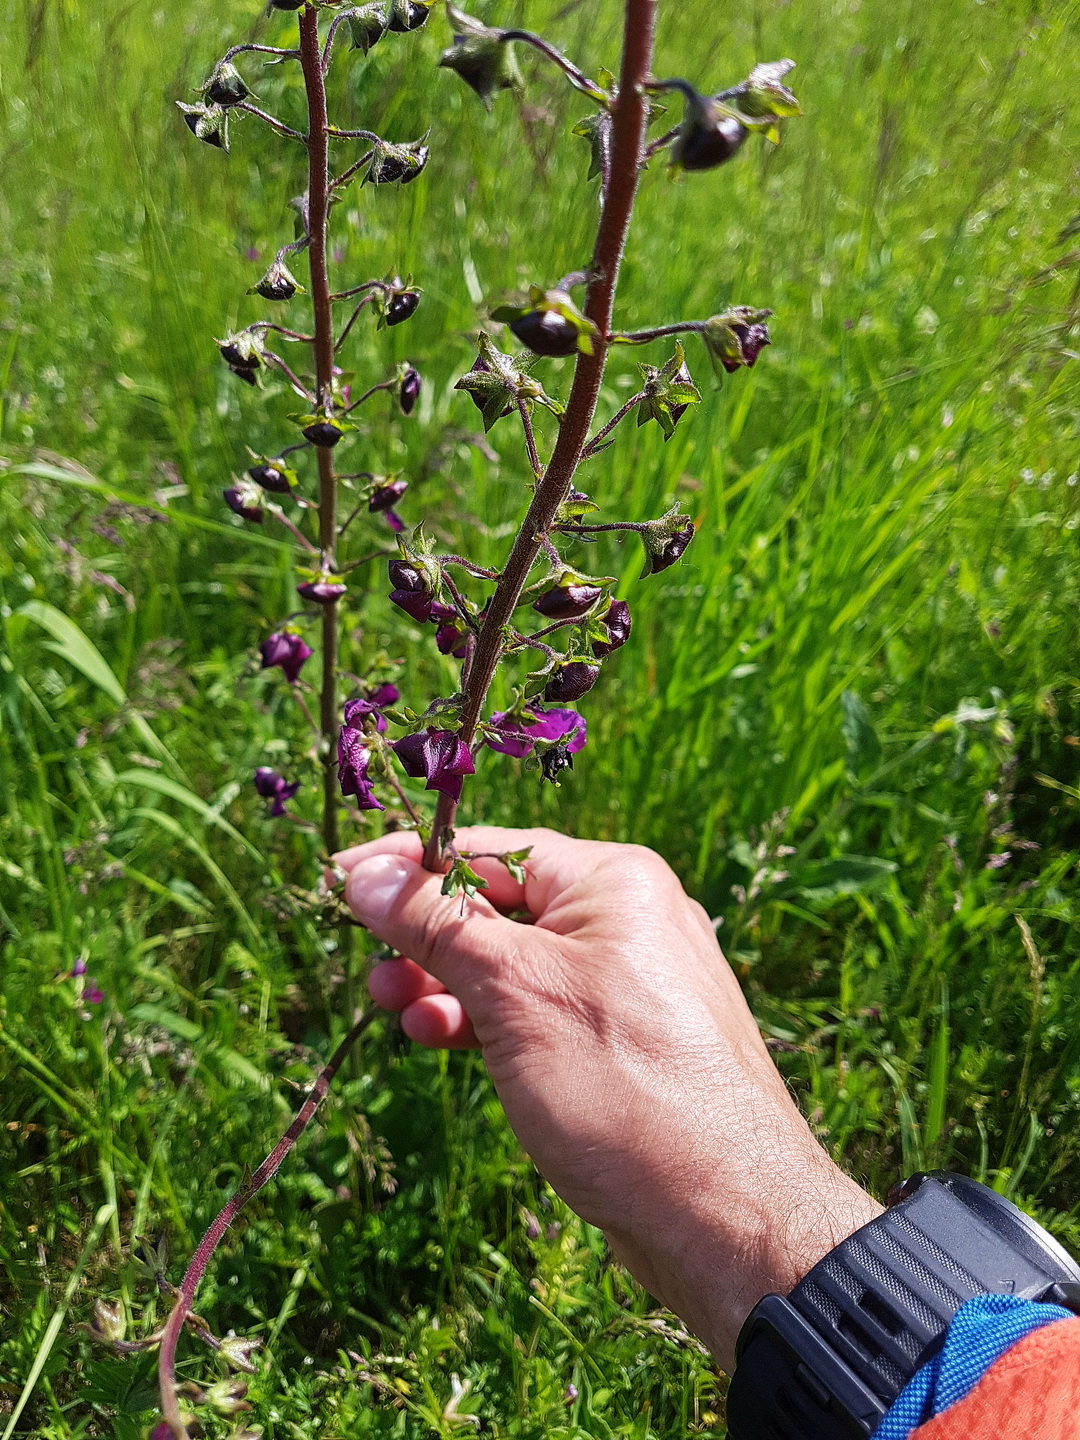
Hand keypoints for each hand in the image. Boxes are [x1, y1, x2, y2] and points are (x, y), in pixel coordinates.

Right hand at [335, 826, 880, 1370]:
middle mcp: (626, 919)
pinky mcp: (620, 1040)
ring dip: (447, 983)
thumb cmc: (620, 1086)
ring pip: (513, 964)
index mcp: (613, 880)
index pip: (488, 849)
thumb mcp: (513, 993)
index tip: (337, 881)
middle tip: (371, 973)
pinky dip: (485, 1021)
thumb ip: (436, 926)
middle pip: (498, 904)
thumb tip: (364, 876)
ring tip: (397, 1012)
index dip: (407, 865)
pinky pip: (537, 1010)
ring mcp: (628, 982)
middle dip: (426, 935)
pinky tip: (442, 1039)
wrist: (724, 1214)